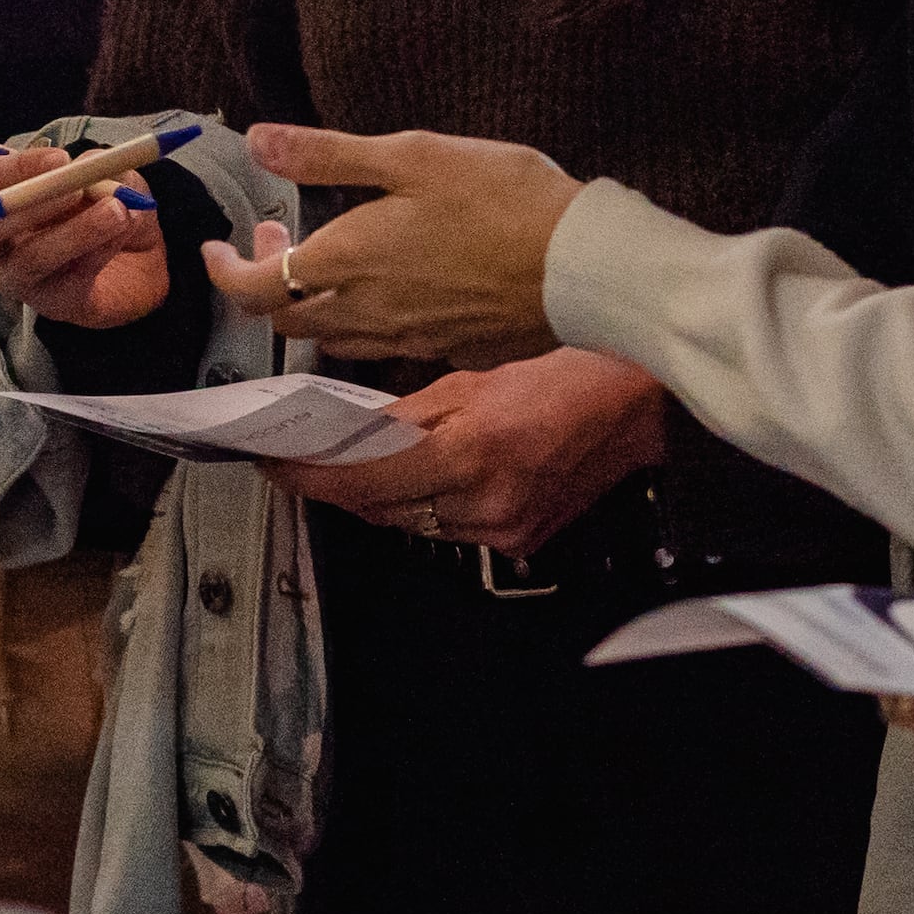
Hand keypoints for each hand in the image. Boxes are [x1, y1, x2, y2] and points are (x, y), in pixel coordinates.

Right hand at [0, 146, 177, 330]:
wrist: (144, 261)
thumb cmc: (110, 207)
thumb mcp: (112, 176)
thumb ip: (99, 169)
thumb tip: (87, 167)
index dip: (12, 168)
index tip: (60, 159)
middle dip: (29, 205)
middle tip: (75, 188)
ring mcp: (20, 276)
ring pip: (31, 258)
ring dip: (76, 232)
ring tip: (116, 211)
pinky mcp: (52, 303)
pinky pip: (69, 279)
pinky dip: (99, 251)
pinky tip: (124, 231)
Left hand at [197, 124, 576, 362]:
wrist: (584, 264)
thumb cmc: (502, 199)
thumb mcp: (410, 155)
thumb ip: (327, 153)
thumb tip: (258, 140)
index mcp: (347, 263)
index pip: (254, 289)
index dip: (224, 272)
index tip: (219, 250)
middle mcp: (369, 313)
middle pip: (291, 319)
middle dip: (268, 283)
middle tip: (282, 237)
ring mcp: (412, 340)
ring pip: (338, 338)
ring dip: (316, 307)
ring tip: (333, 263)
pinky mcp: (452, 350)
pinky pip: (393, 346)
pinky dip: (373, 321)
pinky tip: (399, 287)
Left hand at [270, 350, 666, 558]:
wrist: (639, 403)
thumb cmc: (566, 372)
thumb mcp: (472, 377)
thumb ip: (407, 415)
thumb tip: (351, 434)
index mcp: (471, 453)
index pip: (364, 481)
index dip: (310, 477)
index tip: (274, 464)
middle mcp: (487, 503)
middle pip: (382, 509)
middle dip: (341, 484)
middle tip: (310, 456)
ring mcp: (506, 530)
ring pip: (414, 523)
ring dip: (385, 495)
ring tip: (367, 461)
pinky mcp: (521, 541)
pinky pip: (451, 530)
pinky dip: (430, 504)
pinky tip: (428, 476)